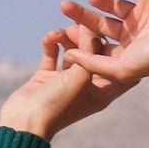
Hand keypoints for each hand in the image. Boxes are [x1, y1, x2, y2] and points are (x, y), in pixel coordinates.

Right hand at [0, 22, 136, 138]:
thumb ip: (89, 51)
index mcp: (103, 92)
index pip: (122, 71)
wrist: (25, 122)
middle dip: (89, 37)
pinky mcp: (48, 76)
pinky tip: (48, 38)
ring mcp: (67, 81)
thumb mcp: (80, 77)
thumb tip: (91, 27)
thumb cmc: (58, 105)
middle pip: (96, 55)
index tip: (118, 34)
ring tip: (60, 32)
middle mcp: (88, 86)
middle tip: (78, 25)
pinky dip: (51, 43)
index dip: (124, 52)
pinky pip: (53, 53)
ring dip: (67, 38)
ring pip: (74, 51)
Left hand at [56, 0, 148, 86]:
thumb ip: (93, 64)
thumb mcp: (120, 68)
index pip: (98, 43)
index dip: (81, 37)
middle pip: (100, 22)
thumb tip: (67, 57)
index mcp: (126, 52)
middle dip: (82, 15)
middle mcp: (132, 33)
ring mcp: (140, 13)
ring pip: (111, 3)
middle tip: (64, 6)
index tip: (66, 31)